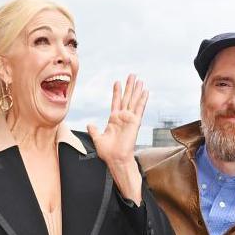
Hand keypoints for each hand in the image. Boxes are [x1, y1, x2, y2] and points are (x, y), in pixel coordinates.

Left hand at [87, 74, 147, 202]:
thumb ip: (94, 130)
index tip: (117, 82)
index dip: (117, 92)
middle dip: (129, 87)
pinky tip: (145, 91)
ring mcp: (129, 119)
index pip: (116, 102)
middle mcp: (123, 118)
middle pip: (126, 98)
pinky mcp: (135, 122)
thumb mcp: (97, 138)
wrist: (115, 159)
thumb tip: (89, 124)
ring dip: (136, 90)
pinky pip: (139, 109)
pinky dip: (142, 100)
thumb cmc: (107, 152)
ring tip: (139, 80)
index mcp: (114, 120)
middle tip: (132, 75)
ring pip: (133, 101)